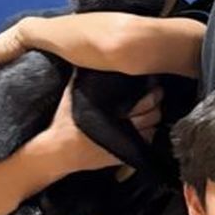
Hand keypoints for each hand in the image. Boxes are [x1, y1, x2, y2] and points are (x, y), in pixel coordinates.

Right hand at [41, 81, 162, 173]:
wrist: (58, 151)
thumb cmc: (64, 122)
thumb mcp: (71, 96)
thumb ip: (80, 78)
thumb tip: (88, 59)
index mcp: (112, 110)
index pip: (144, 101)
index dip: (153, 94)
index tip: (154, 87)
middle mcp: (121, 126)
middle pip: (153, 114)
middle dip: (156, 105)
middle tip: (156, 97)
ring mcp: (124, 142)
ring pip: (152, 129)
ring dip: (153, 120)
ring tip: (150, 112)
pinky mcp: (124, 155)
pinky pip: (145, 143)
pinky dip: (148, 134)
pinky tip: (143, 128)